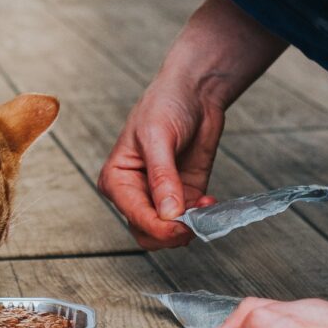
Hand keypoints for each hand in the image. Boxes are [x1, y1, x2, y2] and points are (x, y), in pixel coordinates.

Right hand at [97, 75, 223, 248]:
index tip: (180, 225)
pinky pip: (190, 221)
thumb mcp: (158, 138)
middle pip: (148, 232)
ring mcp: (161, 197)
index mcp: (117, 180)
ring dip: (188, 228)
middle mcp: (135, 193)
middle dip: (171, 233)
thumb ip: (162, 178)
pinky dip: (202, 219)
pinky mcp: (185, 196)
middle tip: (193, 221)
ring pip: (168, 233)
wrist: (194, 93)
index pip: (135, 216)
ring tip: (204, 207)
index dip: (158, 226)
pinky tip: (211, 202)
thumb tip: (168, 213)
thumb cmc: (165, 105)